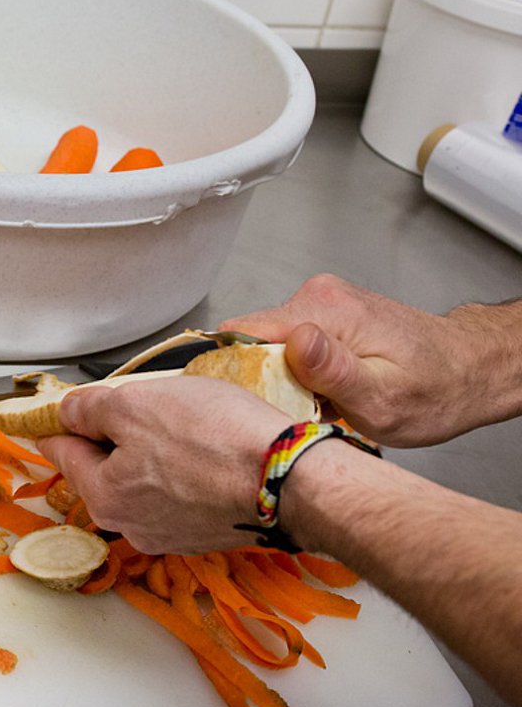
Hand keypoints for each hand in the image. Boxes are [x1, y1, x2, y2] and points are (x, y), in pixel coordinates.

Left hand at [36, 376, 291, 554]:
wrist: (294, 480)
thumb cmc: (216, 440)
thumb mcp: (135, 404)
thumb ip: (91, 409)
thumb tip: (67, 412)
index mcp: (104, 497)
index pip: (63, 452)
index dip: (57, 423)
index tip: (49, 414)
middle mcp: (133, 525)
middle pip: (103, 468)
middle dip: (110, 435)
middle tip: (131, 403)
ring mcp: (173, 533)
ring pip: (143, 481)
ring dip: (150, 452)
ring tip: (179, 421)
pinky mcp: (209, 530)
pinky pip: (179, 493)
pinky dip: (183, 469)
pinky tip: (204, 448)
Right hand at [222, 273, 508, 445]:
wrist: (470, 370)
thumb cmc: (435, 391)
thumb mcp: (383, 398)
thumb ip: (334, 372)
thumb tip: (295, 341)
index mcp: (325, 311)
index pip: (244, 333)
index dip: (237, 372)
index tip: (252, 404)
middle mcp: (318, 295)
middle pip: (253, 341)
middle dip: (264, 380)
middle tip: (300, 410)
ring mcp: (321, 301)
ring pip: (268, 345)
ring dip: (282, 379)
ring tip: (319, 403)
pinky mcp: (324, 312)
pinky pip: (287, 344)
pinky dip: (298, 373)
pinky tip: (326, 390)